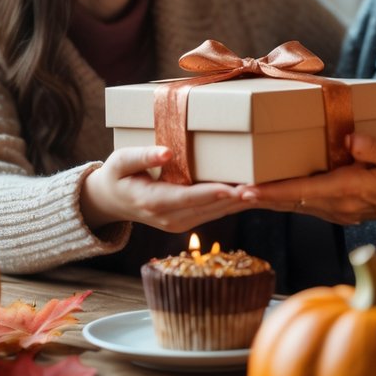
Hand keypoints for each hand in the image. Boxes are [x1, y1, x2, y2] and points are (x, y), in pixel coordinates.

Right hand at [81, 145, 247, 232]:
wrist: (111, 202)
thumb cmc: (116, 175)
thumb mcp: (120, 161)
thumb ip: (142, 156)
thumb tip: (166, 152)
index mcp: (153, 202)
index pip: (188, 198)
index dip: (212, 193)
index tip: (233, 187)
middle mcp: (169, 218)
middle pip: (209, 208)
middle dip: (235, 198)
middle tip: (262, 186)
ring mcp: (179, 223)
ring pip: (216, 212)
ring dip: (239, 202)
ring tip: (264, 189)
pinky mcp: (187, 222)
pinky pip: (215, 213)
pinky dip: (233, 203)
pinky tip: (251, 193)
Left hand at [239, 133, 375, 231]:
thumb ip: (375, 148)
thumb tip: (349, 139)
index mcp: (350, 191)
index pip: (302, 192)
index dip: (271, 192)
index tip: (245, 190)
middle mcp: (338, 205)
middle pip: (289, 202)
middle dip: (258, 197)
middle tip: (225, 190)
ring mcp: (336, 210)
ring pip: (293, 205)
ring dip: (266, 199)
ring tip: (237, 190)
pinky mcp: (337, 209)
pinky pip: (303, 204)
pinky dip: (282, 198)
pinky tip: (265, 191)